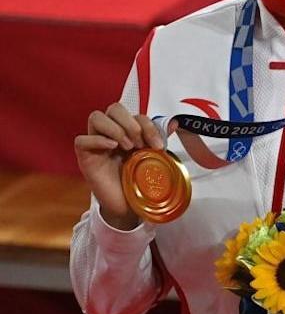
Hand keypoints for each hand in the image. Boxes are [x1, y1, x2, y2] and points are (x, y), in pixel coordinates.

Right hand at [74, 102, 163, 229]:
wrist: (128, 205)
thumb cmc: (139, 180)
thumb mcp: (152, 158)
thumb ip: (159, 139)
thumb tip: (174, 124)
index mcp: (127, 132)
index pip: (134, 114)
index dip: (147, 125)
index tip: (157, 145)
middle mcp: (110, 134)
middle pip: (114, 108)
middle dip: (130, 123)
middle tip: (138, 144)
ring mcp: (96, 144)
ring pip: (95, 117)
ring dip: (115, 129)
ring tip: (127, 147)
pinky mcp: (85, 157)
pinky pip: (81, 140)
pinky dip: (98, 140)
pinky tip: (112, 148)